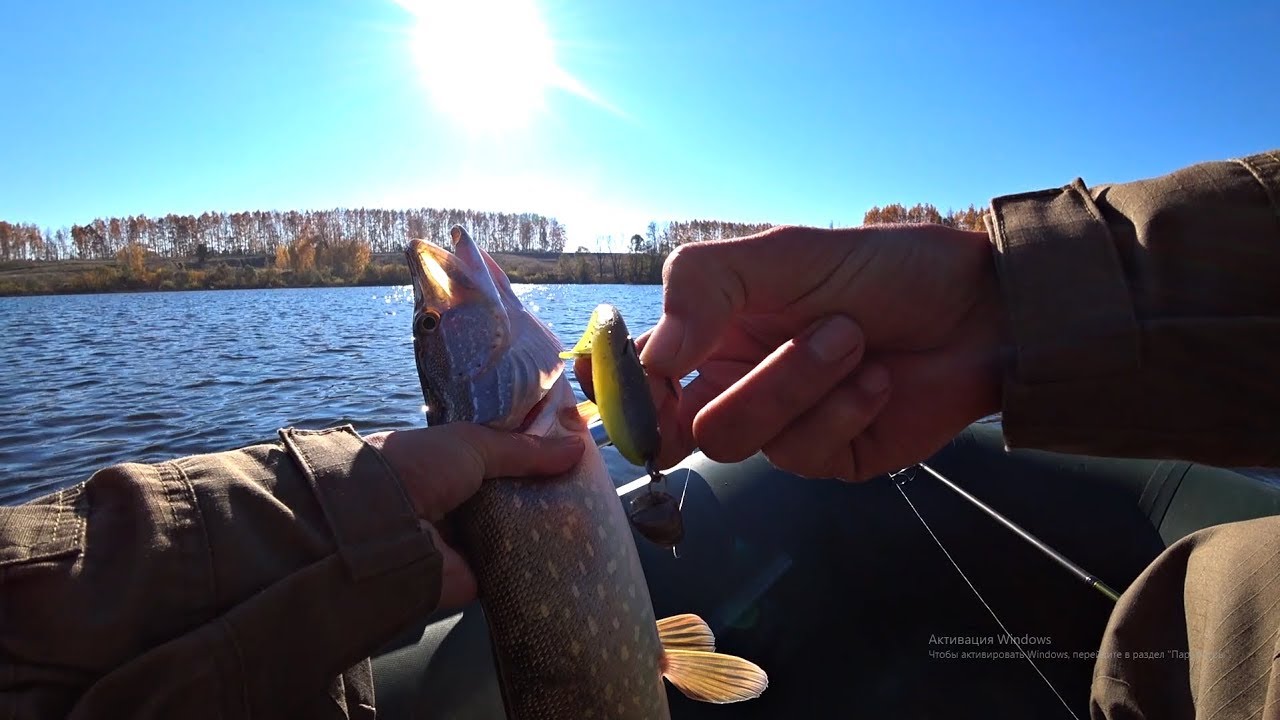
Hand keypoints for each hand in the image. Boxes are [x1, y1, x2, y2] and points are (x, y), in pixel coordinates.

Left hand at [363, 426, 582, 608]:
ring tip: (590, 520)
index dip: (533, 455)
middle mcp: (455, 500)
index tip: (572, 453)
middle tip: (588, 489)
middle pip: (510, 497)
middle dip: (544, 493)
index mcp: (449, 464)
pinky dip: (535, 565)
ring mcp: (462, 540)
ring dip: (543, 528)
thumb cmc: (419, 468)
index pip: (498, 458)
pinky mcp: (470, 577)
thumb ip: (525, 449)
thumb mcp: (474, 444)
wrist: (377, 526)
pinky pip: (510, 569)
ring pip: (514, 533)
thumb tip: (578, 446)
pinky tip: (573, 556)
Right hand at [637, 224, 1004, 481]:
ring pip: (740, 440)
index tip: (631, 380)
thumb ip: (704, 286)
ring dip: (803, 382)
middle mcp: (738, 385)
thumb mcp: (785, 254)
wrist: (980, 309)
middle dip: (754, 381)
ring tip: (856, 338)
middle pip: (686, 426)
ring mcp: (783, 429)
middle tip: (817, 334)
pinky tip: (880, 377)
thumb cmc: (882, 269)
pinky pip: (804, 453)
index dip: (622, 391)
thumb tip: (653, 355)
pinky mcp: (829, 458)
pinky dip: (844, 407)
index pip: (640, 378)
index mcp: (713, 335)